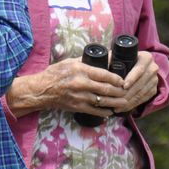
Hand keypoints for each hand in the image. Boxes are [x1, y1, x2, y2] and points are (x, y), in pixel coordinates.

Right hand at [6, 57, 124, 118]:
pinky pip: (95, 111)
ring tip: (124, 102)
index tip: (123, 80)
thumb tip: (105, 56)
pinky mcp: (77, 107)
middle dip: (119, 91)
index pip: (104, 74)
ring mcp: (80, 97)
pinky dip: (104, 112)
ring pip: (103, 101)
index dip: (116, 78)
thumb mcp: (70, 62)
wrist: (42, 90)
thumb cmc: (55, 73)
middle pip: (106, 89)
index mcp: (81, 70)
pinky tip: (111, 111)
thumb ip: (86, 60)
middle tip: (126, 91)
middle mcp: (81, 84)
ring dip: (115, 103)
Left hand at [110, 50, 158, 115]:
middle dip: (128, 93)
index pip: (139, 69)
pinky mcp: (154, 89)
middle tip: (116, 100)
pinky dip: (133, 104)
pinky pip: (144, 99)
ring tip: (117, 107)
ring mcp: (155, 80)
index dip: (131, 78)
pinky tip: (124, 108)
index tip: (123, 86)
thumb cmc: (125, 60)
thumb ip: (112, 58)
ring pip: (142, 93)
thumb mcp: (120, 56)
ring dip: (129, 101)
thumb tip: (101, 63)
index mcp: (146, 58)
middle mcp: (153, 68)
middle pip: (140, 83)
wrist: (138, 65)